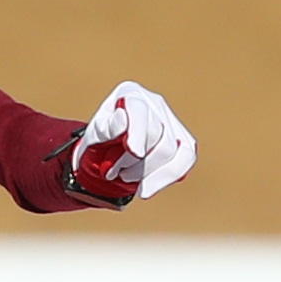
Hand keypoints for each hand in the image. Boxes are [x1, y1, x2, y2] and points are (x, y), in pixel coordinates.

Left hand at [66, 81, 194, 206]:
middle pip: (159, 137)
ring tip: (127, 178)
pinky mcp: (184, 141)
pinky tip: (147, 187)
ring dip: (150, 173)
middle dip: (136, 163)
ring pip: (176, 151)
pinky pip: (186, 160)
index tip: (134, 152)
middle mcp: (155, 103)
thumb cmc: (99, 139)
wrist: (106, 151)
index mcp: (130, 94)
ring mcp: (172, 121)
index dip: (139, 132)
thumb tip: (122, 120)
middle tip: (113, 173)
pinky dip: (166, 177)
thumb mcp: (94, 134)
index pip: (139, 110)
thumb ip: (106, 128)